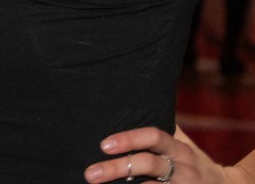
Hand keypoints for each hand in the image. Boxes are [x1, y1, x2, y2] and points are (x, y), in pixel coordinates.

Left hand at [84, 127, 247, 183]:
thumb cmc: (189, 161)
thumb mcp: (179, 144)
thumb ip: (157, 132)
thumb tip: (124, 105)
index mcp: (179, 148)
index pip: (154, 137)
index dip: (129, 139)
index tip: (103, 145)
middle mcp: (184, 167)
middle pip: (149, 164)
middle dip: (116, 168)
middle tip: (90, 173)